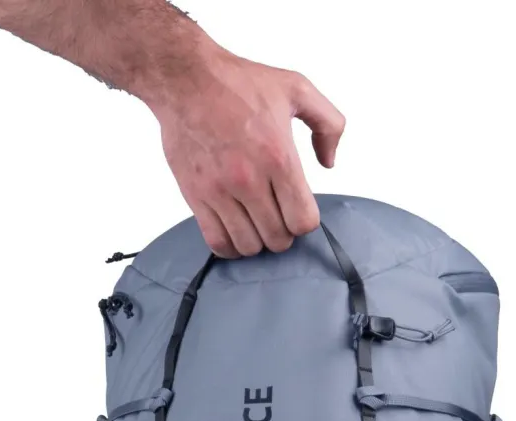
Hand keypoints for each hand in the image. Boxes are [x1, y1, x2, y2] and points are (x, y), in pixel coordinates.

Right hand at [148, 49, 345, 257]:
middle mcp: (250, 179)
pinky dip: (230, 246)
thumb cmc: (239, 83)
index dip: (304, 221)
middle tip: (276, 217)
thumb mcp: (297, 88)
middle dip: (282, 233)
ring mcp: (220, 191)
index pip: (303, 221)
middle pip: (277, 239)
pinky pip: (218, 243)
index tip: (297, 209)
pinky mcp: (196, 197)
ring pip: (249, 246)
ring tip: (255, 223)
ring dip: (257, 241)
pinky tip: (234, 230)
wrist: (187, 79)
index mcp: (279, 157)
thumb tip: (328, 163)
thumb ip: (328, 124)